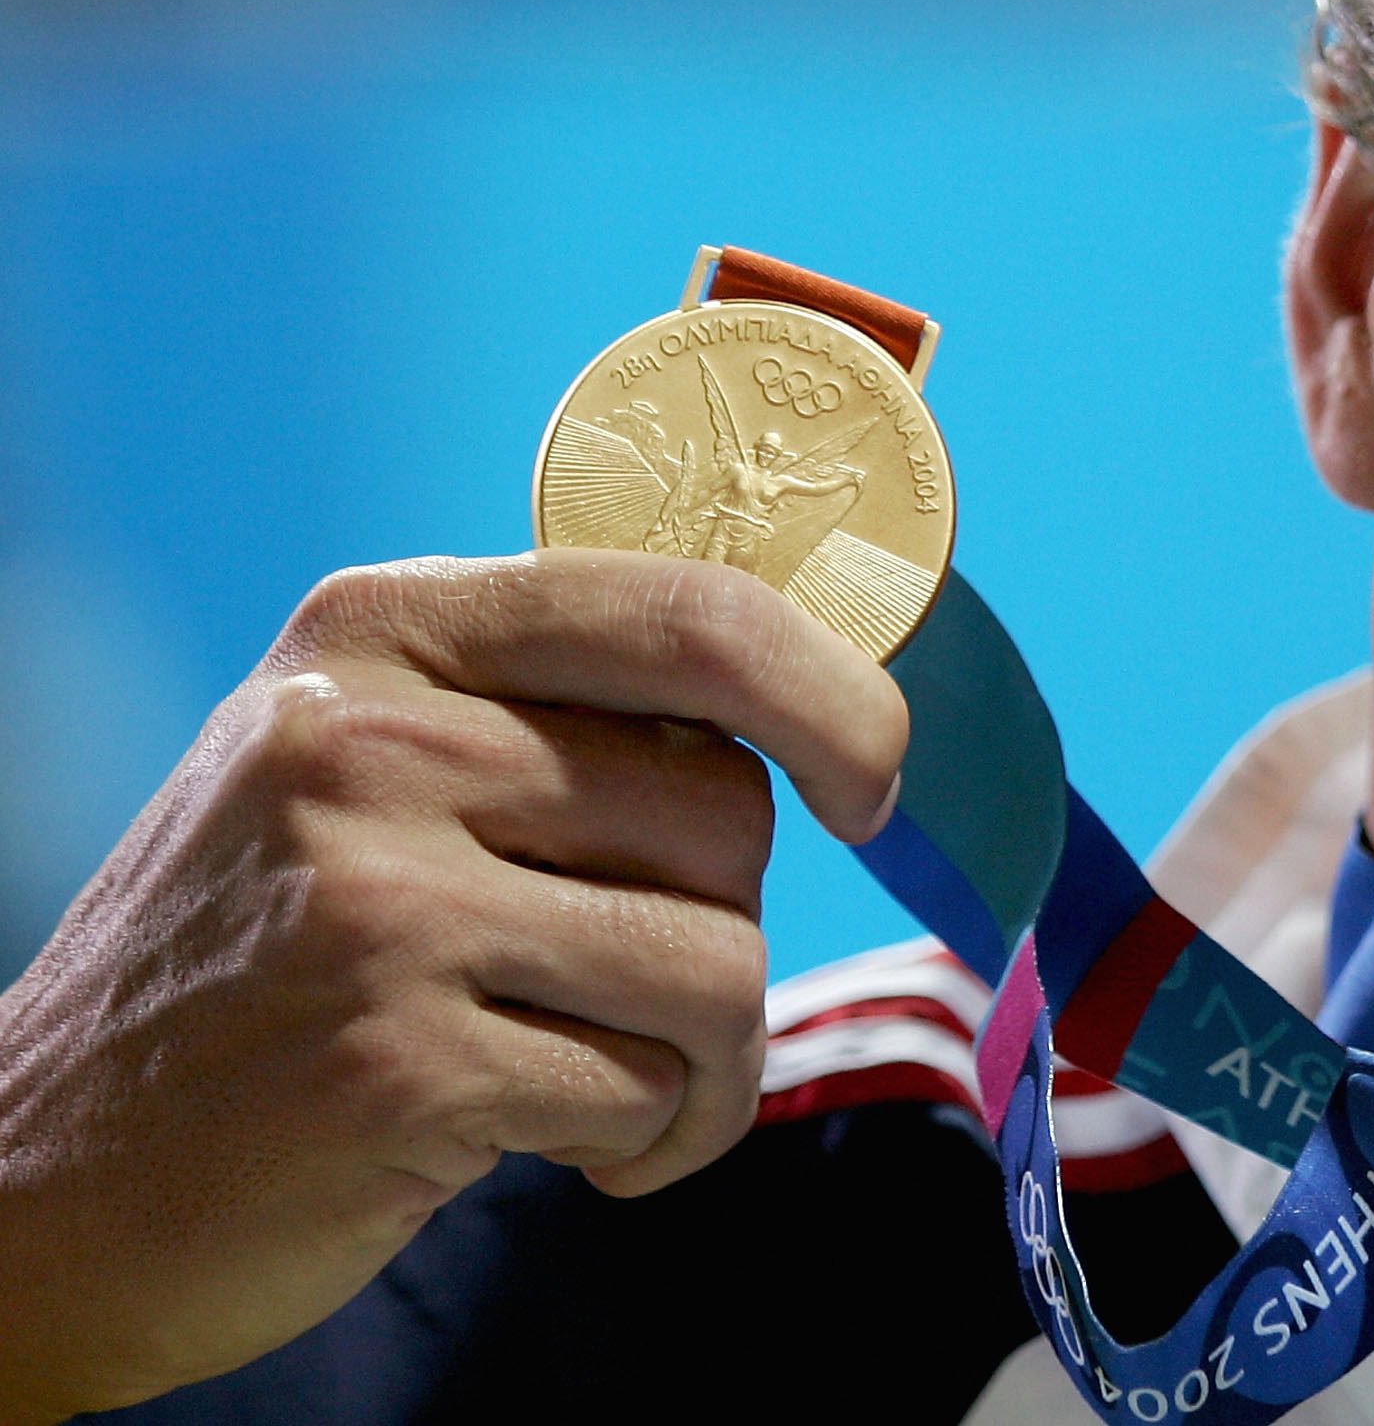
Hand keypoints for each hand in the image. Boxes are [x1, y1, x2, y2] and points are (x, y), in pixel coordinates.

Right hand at [0, 549, 906, 1422]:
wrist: (36, 1176)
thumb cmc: (256, 962)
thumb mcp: (356, 765)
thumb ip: (542, 709)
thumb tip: (807, 694)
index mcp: (385, 632)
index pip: (693, 612)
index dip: (833, 694)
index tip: (875, 779)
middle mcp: (374, 745)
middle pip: (728, 810)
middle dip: (722, 921)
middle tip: (628, 987)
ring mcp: (380, 905)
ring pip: (718, 961)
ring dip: (703, 1060)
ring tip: (605, 1082)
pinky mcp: (399, 1064)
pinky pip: (649, 1091)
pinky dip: (645, 1141)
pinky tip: (553, 1147)